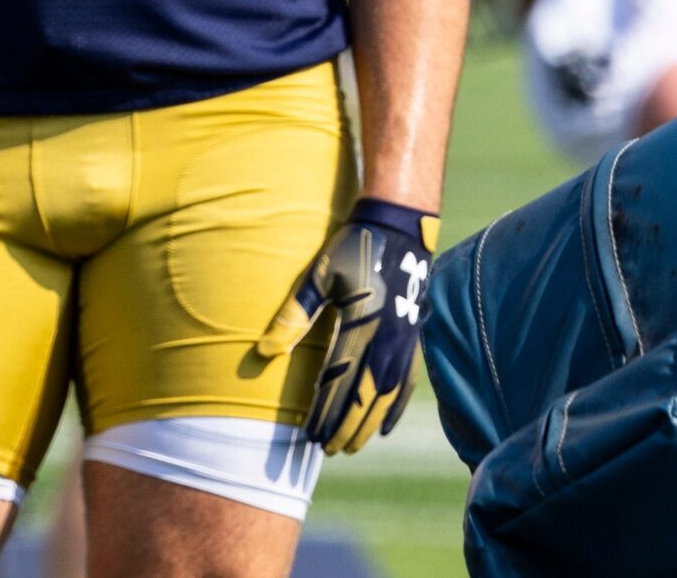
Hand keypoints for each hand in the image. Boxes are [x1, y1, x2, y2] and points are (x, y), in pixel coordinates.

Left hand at [258, 199, 438, 453]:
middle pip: (364, 398)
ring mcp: (403, 342)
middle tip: (327, 451)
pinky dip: (395, 408)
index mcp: (360, 327)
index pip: (339, 384)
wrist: (399, 227)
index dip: (325, 413)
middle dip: (345, 427)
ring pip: (386, 397)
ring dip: (368, 424)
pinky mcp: (413, 338)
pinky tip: (385, 427)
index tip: (309, 436)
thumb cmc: (352, 248)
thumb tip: (263, 352)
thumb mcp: (320, 276)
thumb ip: (294, 315)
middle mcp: (386, 341)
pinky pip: (406, 383)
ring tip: (351, 447)